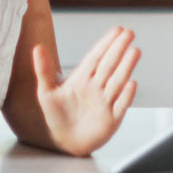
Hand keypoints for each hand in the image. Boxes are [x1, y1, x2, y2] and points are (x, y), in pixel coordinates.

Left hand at [33, 27, 139, 155]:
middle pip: (109, 65)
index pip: (96, 57)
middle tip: (129, 33)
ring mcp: (105, 102)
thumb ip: (44, 69)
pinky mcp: (111, 119)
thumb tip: (37, 47)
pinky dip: (126, 96)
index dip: (106, 43)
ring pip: (117, 82)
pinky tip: (132, 83)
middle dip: (119, 49)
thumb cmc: (57, 115)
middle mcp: (97, 87)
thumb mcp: (47, 92)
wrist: (64, 142)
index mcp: (82, 78)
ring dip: (126, 67)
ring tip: (134, 51)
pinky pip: (120, 106)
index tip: (117, 30)